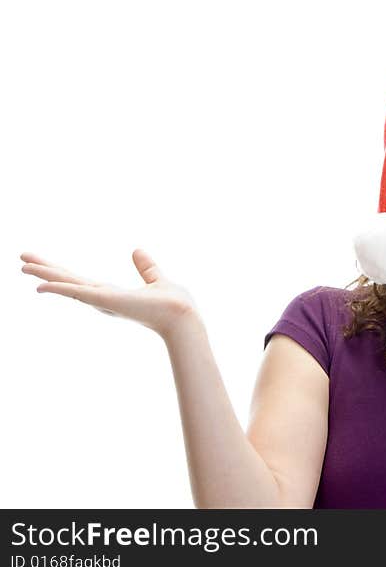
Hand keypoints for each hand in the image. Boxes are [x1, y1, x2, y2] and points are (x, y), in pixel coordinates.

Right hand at [21, 249, 199, 339]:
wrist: (183, 317)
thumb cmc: (173, 304)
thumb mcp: (156, 278)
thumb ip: (146, 267)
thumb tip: (137, 250)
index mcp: (112, 293)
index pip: (79, 280)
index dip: (60, 272)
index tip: (41, 263)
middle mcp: (103, 298)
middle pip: (68, 281)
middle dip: (45, 270)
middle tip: (21, 259)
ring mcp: (104, 301)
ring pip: (68, 285)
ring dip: (45, 275)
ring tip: (22, 266)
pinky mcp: (108, 301)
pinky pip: (79, 293)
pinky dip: (61, 289)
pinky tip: (42, 285)